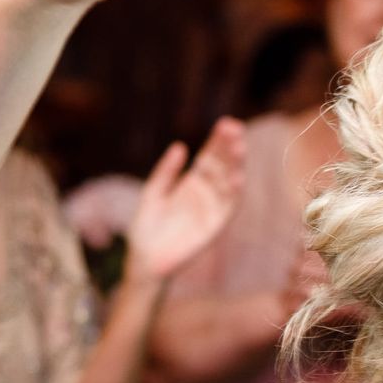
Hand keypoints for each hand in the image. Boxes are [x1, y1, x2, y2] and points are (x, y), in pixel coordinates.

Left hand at [124, 118, 246, 283]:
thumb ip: (165, 172)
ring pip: (228, 183)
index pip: (209, 157)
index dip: (218, 141)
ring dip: (235, 165)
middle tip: (234, 127)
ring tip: (238, 146)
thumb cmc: (146, 227)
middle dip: (228, 147)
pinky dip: (233, 194)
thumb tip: (180, 146)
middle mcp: (206, 193)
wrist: (144, 260)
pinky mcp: (213, 227)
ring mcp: (211, 209)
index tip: (226, 123)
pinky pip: (227, 209)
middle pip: (222, 166)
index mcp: (191, 183)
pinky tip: (238, 177)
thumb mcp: (152, 193)